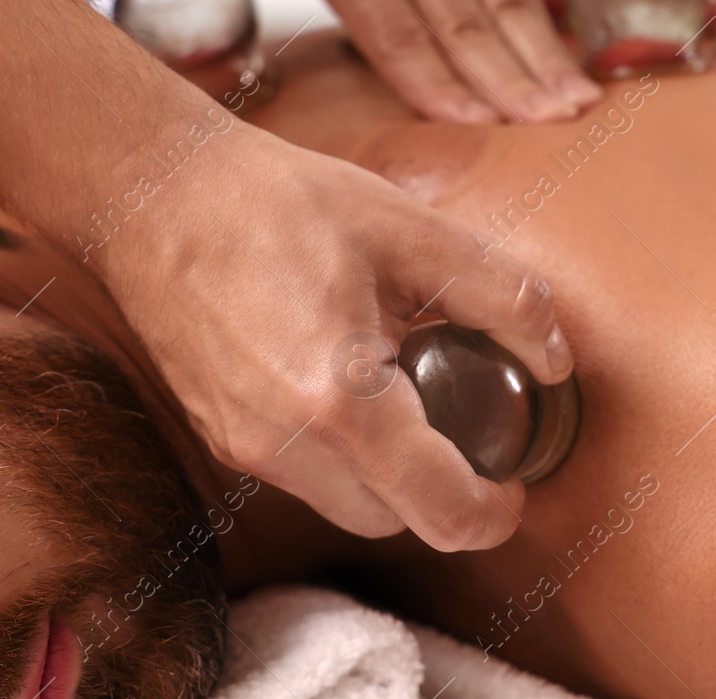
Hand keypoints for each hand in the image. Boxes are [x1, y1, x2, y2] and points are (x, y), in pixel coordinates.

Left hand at [60, 0, 599, 124]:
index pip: (390, 21)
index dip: (431, 76)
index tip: (468, 121)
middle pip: (459, 20)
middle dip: (504, 83)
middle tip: (544, 135)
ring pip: (501, 2)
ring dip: (537, 59)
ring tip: (571, 110)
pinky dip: (543, 23)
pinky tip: (566, 63)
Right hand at [102, 121, 573, 549]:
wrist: (158, 193)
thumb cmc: (284, 203)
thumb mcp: (414, 231)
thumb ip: (501, 297)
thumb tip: (556, 357)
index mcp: (341, 403)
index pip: (442, 513)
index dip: (496, 513)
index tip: (515, 481)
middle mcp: (286, 448)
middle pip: (397, 522)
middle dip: (444, 489)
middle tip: (468, 419)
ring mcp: (244, 449)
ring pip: (348, 506)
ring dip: (392, 474)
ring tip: (406, 387)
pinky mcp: (220, 437)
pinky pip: (304, 475)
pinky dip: (344, 452)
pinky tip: (350, 378)